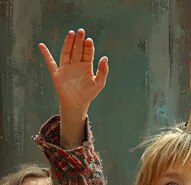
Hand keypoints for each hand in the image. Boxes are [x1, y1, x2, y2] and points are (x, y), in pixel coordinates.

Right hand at [38, 28, 107, 147]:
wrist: (77, 104)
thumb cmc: (89, 93)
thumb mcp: (99, 82)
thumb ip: (103, 70)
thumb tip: (105, 57)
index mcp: (86, 66)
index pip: (87, 53)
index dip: (88, 47)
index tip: (89, 40)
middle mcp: (76, 64)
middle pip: (77, 50)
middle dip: (79, 41)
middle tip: (81, 31)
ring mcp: (66, 68)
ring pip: (66, 52)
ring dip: (68, 43)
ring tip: (71, 33)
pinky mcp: (57, 73)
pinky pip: (50, 62)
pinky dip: (46, 54)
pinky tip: (42, 45)